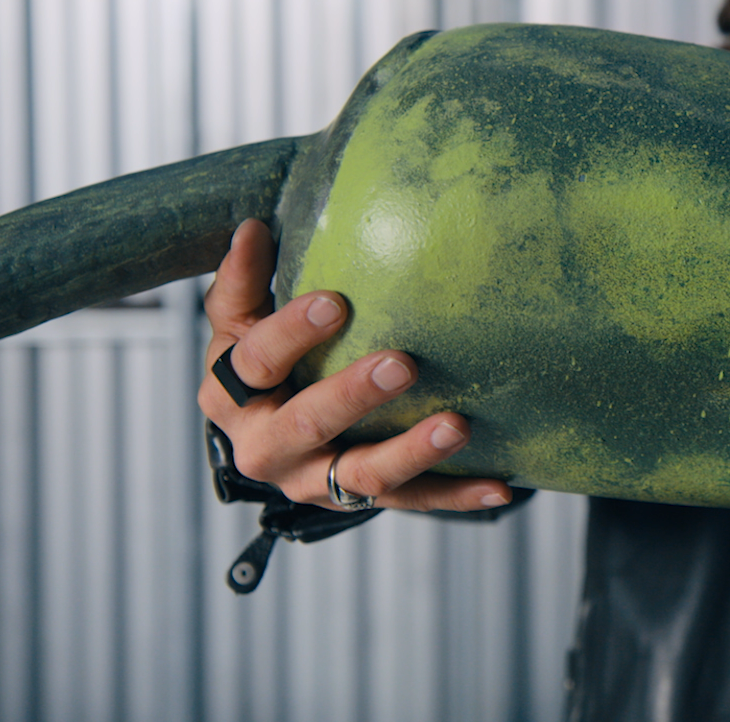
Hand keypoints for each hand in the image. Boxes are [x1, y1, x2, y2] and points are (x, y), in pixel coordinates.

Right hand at [196, 218, 512, 511]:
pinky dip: (456, 495)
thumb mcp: (238, 326)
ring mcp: (314, 482)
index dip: (291, 333)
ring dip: (412, 452)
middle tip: (403, 363)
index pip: (256, 363)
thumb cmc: (258, 366)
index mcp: (230, 396)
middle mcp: (267, 447)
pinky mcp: (356, 501)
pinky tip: (499, 486)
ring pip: (363, 476)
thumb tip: (253, 228)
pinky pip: (410, 501)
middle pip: (309, 424)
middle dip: (355, 395)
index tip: (335, 302)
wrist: (263, 440)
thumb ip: (244, 282)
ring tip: (457, 425)